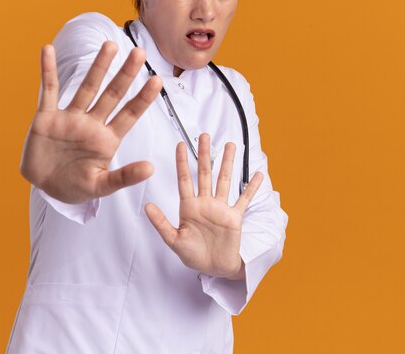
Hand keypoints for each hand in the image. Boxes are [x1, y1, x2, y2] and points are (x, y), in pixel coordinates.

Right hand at [20, 41, 161, 203]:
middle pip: (112, 94)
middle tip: (139, 52)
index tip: (157, 80)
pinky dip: (47, 70)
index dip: (143, 98)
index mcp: (107, 139)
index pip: (129, 114)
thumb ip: (124, 177)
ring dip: (98, 66)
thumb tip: (151, 169)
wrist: (45, 188)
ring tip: (110, 45)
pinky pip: (48, 90)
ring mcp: (70, 118)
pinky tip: (48, 50)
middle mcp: (91, 123)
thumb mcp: (101, 186)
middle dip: (126, 75)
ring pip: (87, 87)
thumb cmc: (76, 187)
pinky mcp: (46, 117)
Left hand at [145, 134, 263, 278]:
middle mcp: (205, 203)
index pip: (185, 179)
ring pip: (224, 180)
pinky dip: (251, 188)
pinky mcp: (234, 217)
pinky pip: (244, 199)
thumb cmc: (193, 255)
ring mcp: (220, 208)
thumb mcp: (174, 240)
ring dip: (227, 163)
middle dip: (205, 154)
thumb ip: (161, 223)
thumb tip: (146, 206)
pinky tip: (257, 175)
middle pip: (205, 173)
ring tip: (230, 145)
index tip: (180, 145)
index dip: (182, 162)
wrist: (214, 268)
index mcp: (189, 207)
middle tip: (204, 135)